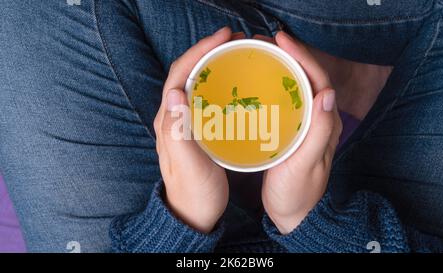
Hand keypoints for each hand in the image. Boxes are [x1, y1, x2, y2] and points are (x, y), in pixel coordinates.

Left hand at [153, 27, 235, 232]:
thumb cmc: (193, 193)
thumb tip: (175, 92)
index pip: (180, 74)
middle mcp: (173, 116)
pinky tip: (236, 84)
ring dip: (213, 64)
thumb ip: (178, 131)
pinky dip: (219, 84)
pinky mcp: (195, 130)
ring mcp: (184, 122)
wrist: (192, 214)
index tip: (223, 38)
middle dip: (208, 51)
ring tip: (237, 54)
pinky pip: (205, 98)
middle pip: (187, 73)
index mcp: (168, 120)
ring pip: (196, 83)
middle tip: (234, 40)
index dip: (199, 51)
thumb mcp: (188, 165)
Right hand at [261, 32, 342, 233]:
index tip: (281, 41)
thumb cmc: (298, 193)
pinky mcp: (292, 131)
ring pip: (295, 87)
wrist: (293, 215)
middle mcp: (319, 119)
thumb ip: (318, 132)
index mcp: (326, 123)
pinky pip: (285, 101)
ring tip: (259, 55)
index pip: (318, 80)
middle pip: (307, 78)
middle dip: (289, 56)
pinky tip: (256, 84)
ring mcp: (305, 125)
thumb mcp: (306, 164)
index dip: (302, 57)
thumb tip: (327, 93)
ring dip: (280, 68)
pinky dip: (272, 86)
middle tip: (264, 42)